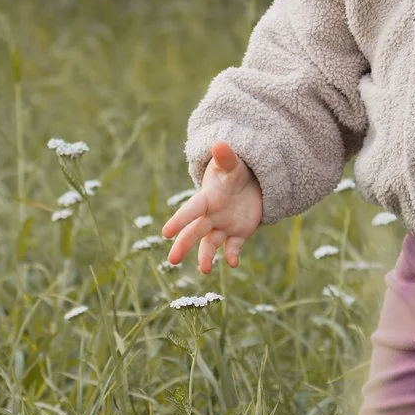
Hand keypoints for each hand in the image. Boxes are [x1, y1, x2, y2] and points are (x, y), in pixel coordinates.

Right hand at [162, 141, 263, 272]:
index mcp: (206, 198)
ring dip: (206, 257)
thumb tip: (219, 144)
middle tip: (172, 261)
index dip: (179, 220)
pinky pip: (233, 247)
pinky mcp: (238, 235)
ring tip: (204, 270)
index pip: (190, 210)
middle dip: (183, 245)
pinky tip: (233, 263)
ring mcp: (223, 227)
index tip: (165, 233)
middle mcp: (211, 216)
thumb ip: (226, 157)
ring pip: (211, 244)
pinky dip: (232, 255)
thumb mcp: (232, 164)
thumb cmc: (234, 172)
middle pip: (195, 232)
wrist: (249, 183)